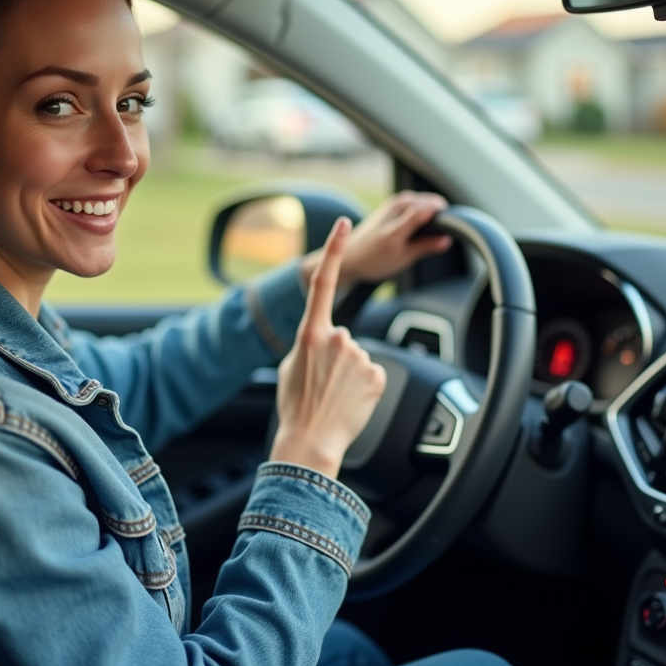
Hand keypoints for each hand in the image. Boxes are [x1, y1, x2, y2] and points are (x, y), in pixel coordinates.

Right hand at [271, 218, 387, 478]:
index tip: (343, 224)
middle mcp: (337, 338)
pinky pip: (371, 373)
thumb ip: (308, 343)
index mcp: (310, 333)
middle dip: (335, 355)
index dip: (334, 249)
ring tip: (334, 395)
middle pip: (342, 336)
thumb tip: (322, 340)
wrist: (310, 441)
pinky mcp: (377, 374)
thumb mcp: (289, 366)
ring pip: (358, 357)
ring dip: (348, 373)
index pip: (324, 281)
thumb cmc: (296, 407)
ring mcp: (359, 356)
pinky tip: (349, 401)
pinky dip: (363, 387)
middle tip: (322, 382)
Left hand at [299, 191, 452, 290]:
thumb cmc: (375, 260)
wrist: (350, 255)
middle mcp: (393, 211)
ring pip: (420, 199)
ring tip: (438, 224)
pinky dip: (423, 207)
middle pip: (425, 202)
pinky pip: (414, 200)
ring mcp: (391, 204)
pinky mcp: (392, 203)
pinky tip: (427, 219)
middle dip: (439, 211)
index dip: (441, 214)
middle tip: (448, 228)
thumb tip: (447, 239)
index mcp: (395, 229)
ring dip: (431, 208)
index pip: (423, 211)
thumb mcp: (403, 258)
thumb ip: (425, 247)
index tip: (454, 223)